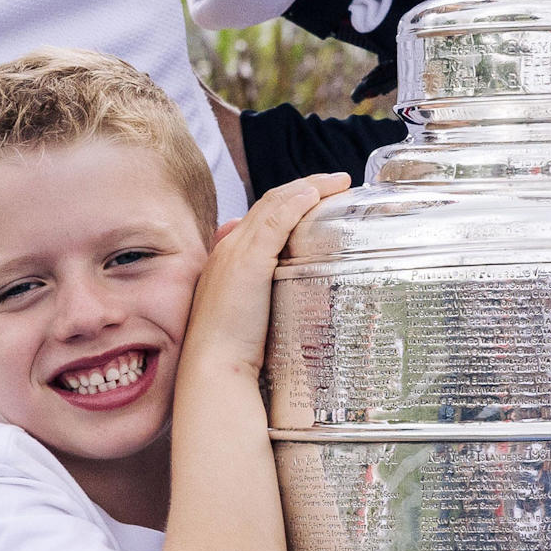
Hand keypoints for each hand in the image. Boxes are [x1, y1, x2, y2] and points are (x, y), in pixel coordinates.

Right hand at [186, 173, 343, 376]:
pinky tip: (315, 195)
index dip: (290, 201)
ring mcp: (236, 252)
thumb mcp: (248, 316)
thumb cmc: (231, 352)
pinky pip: (274, 221)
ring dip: (308, 187)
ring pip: (273, 205)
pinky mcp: (247, 262)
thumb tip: (279, 282)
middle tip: (337, 182)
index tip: (317, 199)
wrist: (212, 368)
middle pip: (269, 203)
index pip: (261, 216)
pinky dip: (295, 203)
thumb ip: (262, 295)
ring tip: (337, 182)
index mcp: (226, 258)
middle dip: (304, 187)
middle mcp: (228, 248)